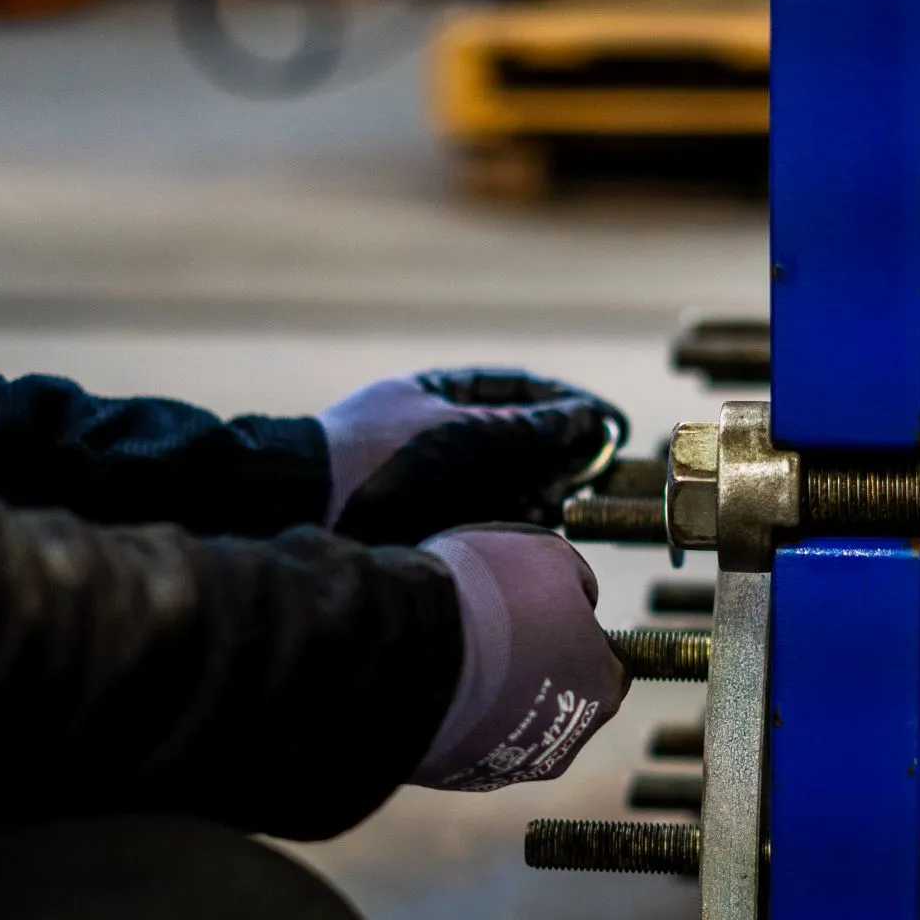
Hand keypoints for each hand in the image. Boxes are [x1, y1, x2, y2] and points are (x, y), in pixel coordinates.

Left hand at [320, 370, 627, 545]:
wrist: (309, 509)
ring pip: (497, 481)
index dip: (567, 403)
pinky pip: (476, 516)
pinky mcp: (419, 522)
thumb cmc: (386, 457)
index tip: (609, 424)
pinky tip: (534, 530)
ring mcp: (423, 480)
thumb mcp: (471, 434)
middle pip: (511, 438)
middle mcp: (432, 434)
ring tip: (571, 503)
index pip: (516, 389)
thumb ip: (532, 426)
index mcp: (438, 395)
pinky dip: (509, 520)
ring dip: (537, 491)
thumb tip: (586, 418)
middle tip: (598, 472)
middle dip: (557, 454)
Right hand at [410, 526, 629, 790]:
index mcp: (602, 687)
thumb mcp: (549, 556)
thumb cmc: (487, 597)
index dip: (576, 631)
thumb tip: (579, 598)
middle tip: (497, 631)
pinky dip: (460, 717)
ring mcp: (512, 766)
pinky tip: (438, 684)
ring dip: (496, 696)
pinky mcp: (463, 778)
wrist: (406, 650)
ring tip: (460, 655)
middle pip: (560, 699)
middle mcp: (566, 739)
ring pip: (513, 725)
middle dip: (536, 668)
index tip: (542, 610)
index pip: (606, 661)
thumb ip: (576, 581)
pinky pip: (469, 743)